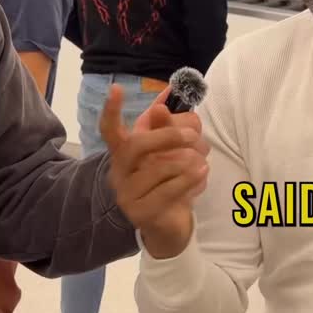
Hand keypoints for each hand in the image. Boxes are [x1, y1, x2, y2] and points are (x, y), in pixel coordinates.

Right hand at [101, 85, 209, 259]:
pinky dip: (189, 179)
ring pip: (157, 169)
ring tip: (202, 161)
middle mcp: (119, 172)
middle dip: (168, 135)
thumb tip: (167, 95)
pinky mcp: (141, 213)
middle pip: (136, 145)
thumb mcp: (171, 150)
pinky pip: (168, 191)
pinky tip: (202, 173)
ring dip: (187, 161)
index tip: (116, 88)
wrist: (169, 223)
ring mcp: (127, 195)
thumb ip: (168, 123)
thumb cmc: (169, 179)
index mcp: (123, 152)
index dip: (111, 110)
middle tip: (194, 136)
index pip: (110, 129)